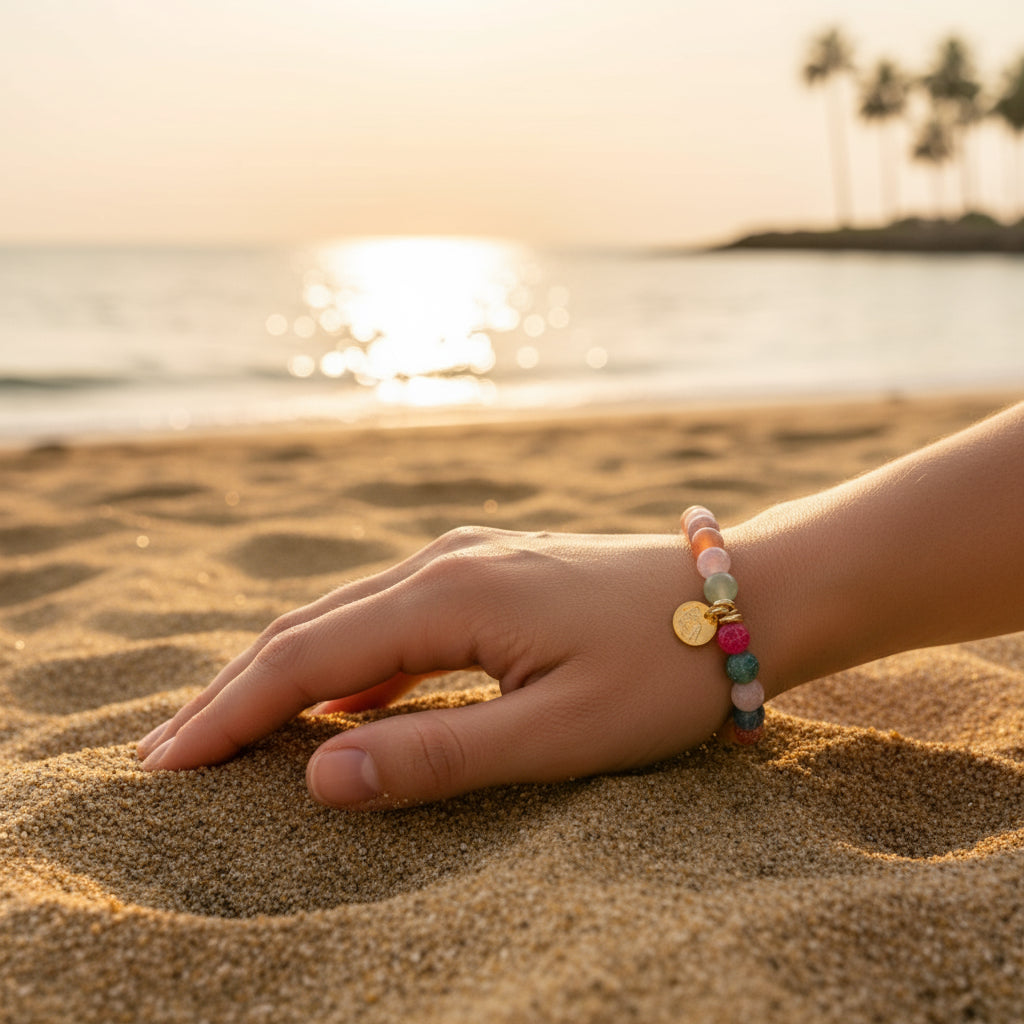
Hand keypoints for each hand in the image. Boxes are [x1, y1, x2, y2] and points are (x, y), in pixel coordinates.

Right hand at [136, 527, 733, 807]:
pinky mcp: (487, 572)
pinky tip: (325, 701)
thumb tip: (319, 777)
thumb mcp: (557, 732)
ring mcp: (465, 559)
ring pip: (342, 617)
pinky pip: (388, 618)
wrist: (745, 598)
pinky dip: (338, 662)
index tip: (164, 765)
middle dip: (232, 691)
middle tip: (164, 753)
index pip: (305, 659)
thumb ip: (437, 754)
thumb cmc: (664, 671)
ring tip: (222, 730)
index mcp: (449, 594)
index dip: (228, 713)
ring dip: (279, 673)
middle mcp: (443, 562)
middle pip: (307, 628)